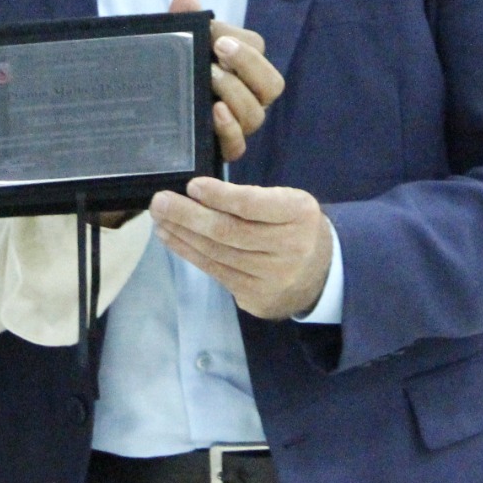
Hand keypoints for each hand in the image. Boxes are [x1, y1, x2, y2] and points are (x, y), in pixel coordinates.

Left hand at [150, 177, 331, 320]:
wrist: (322, 274)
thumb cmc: (294, 226)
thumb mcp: (287, 202)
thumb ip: (251, 198)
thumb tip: (196, 193)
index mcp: (298, 214)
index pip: (252, 205)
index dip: (219, 196)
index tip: (192, 185)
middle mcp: (289, 247)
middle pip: (228, 232)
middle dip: (187, 215)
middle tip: (159, 202)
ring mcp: (272, 277)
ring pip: (217, 254)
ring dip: (181, 235)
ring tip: (159, 219)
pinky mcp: (256, 298)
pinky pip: (216, 272)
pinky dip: (189, 254)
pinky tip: (172, 239)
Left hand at [169, 0, 283, 163]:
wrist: (146, 112)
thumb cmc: (173, 71)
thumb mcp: (174, 45)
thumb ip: (182, 21)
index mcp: (242, 67)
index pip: (258, 50)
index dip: (241, 42)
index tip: (215, 34)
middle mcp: (248, 96)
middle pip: (272, 84)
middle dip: (248, 64)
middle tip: (220, 50)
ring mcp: (238, 125)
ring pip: (256, 114)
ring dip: (235, 92)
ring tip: (209, 77)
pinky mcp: (221, 149)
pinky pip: (238, 146)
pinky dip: (230, 128)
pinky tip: (215, 112)